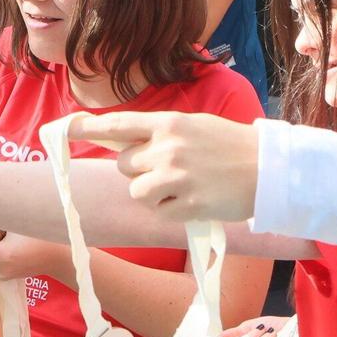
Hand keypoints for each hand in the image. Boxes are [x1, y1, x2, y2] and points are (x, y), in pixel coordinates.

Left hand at [78, 111, 261, 221]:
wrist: (270, 169)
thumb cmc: (232, 146)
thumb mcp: (195, 126)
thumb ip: (161, 133)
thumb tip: (124, 144)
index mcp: (170, 124)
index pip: (119, 125)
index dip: (88, 129)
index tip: (65, 130)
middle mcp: (169, 148)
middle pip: (124, 165)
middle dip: (138, 171)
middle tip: (168, 171)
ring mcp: (177, 177)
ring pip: (137, 192)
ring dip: (153, 194)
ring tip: (182, 187)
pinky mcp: (188, 204)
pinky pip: (160, 212)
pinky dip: (173, 211)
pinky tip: (195, 200)